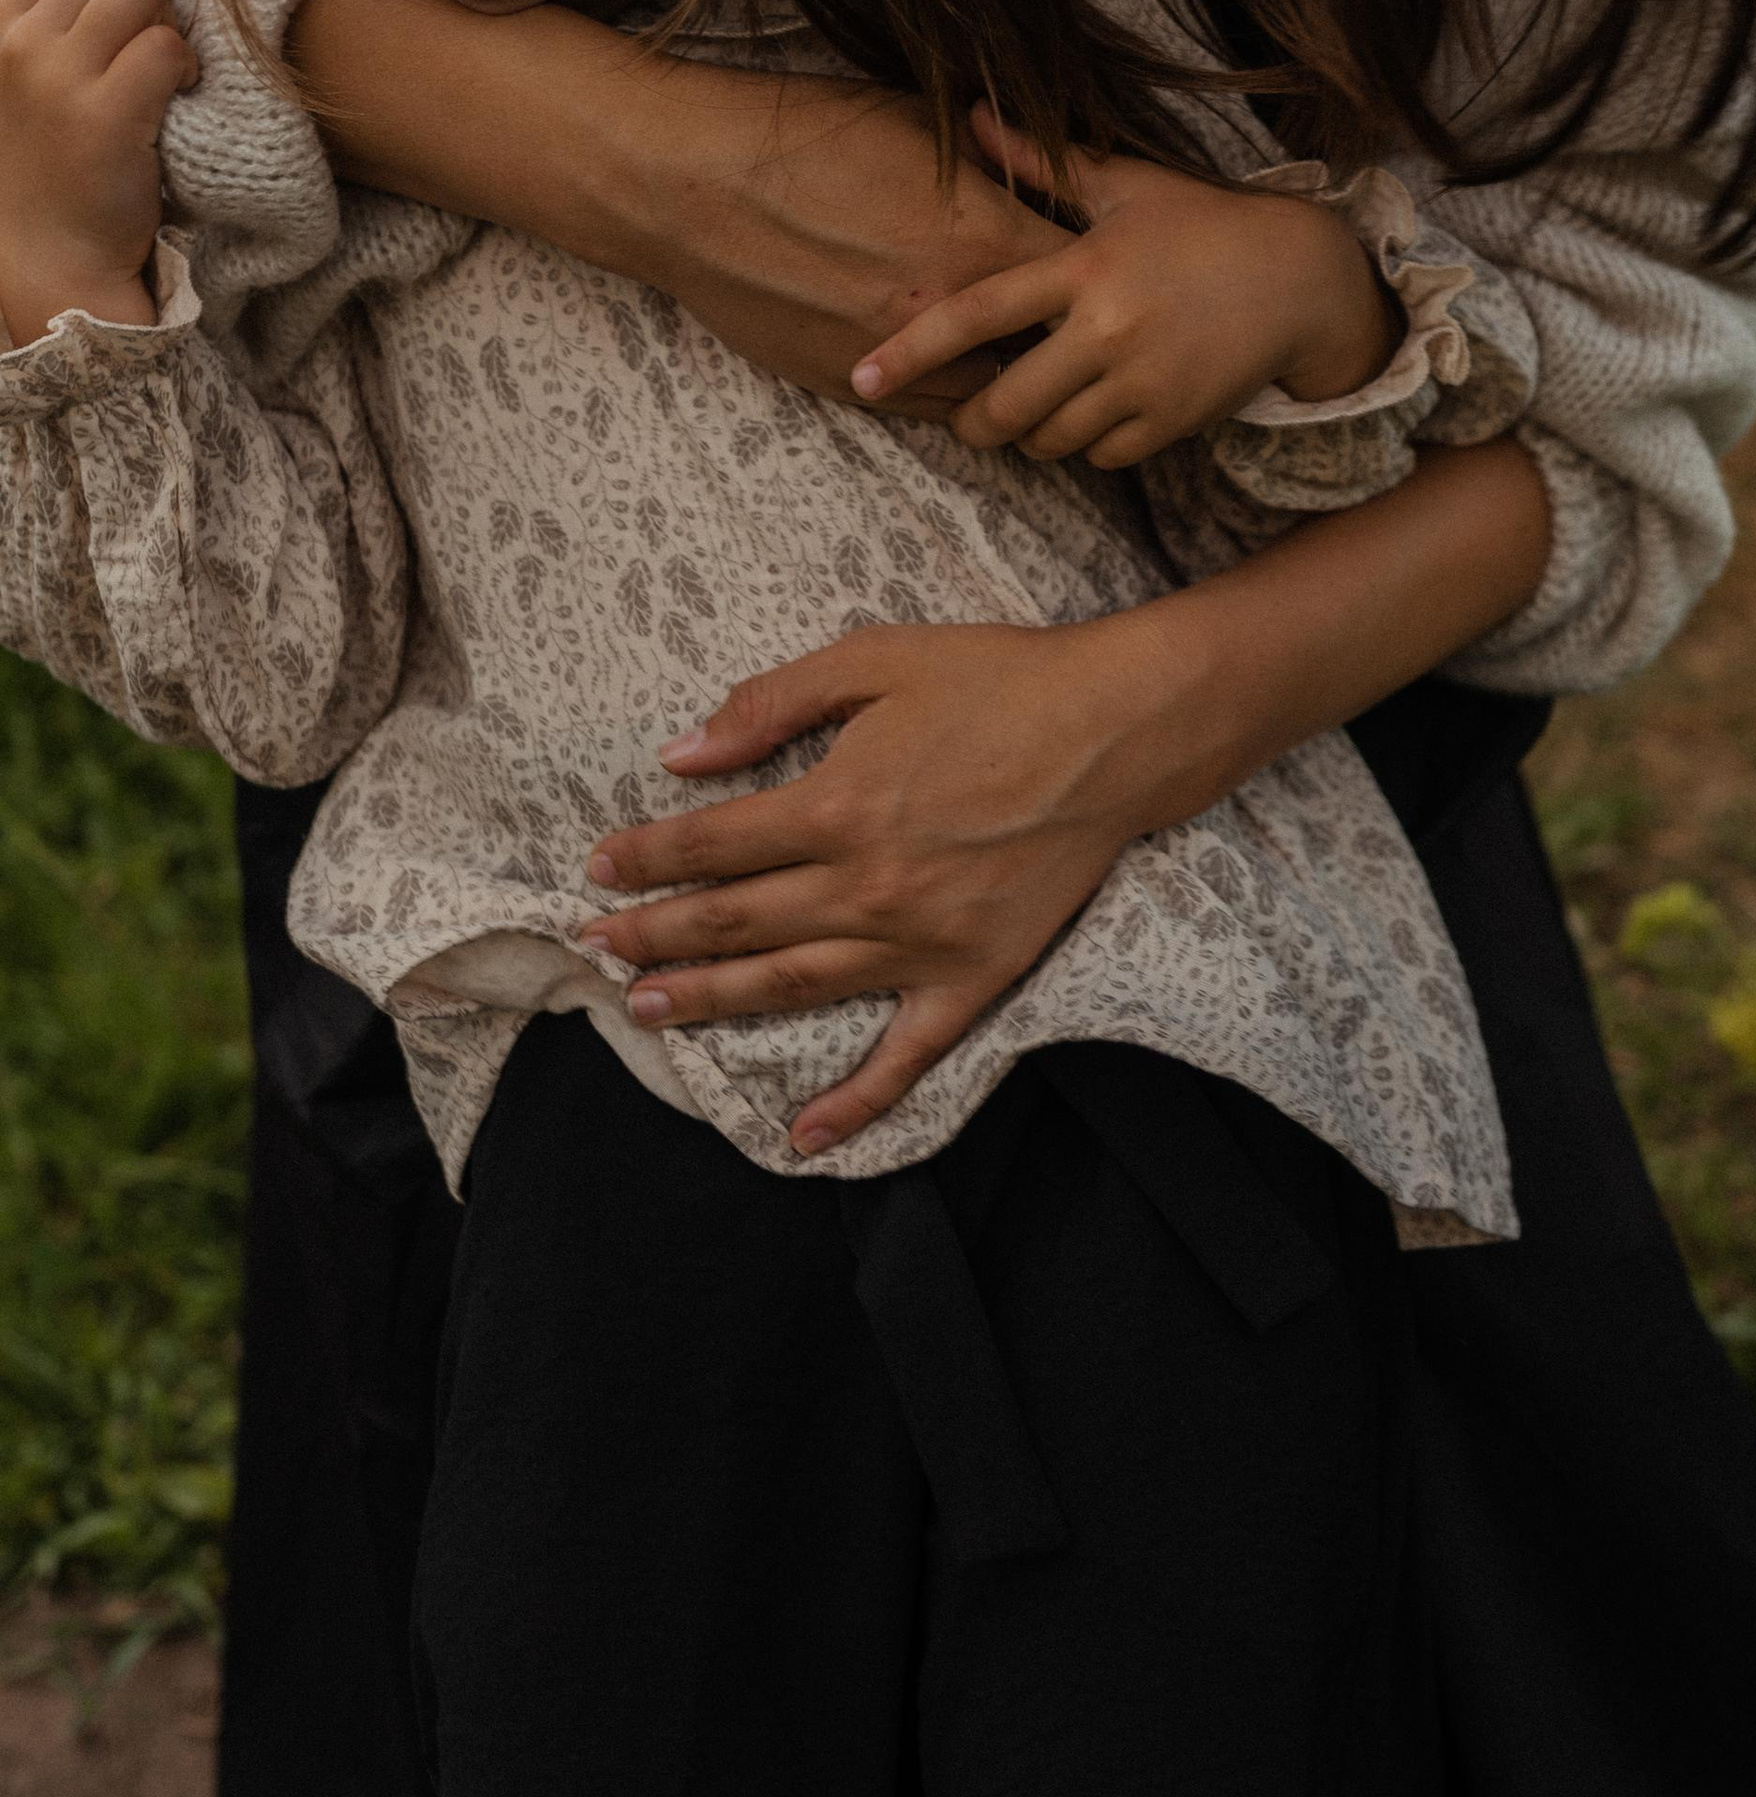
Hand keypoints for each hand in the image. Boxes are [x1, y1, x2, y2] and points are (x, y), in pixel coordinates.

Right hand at [0, 0, 197, 347]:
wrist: (50, 256)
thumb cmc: (53, 163)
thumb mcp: (31, 78)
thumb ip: (60, 18)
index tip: (127, 23)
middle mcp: (18, 45)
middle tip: (151, 52)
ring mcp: (57, 77)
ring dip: (170, 28)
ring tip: (164, 75)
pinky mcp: (103, 116)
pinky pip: (166, 46)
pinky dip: (185, 67)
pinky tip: (176, 97)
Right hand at [288, 0, 1070, 409]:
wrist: (685, 184)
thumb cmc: (800, 132)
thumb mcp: (914, 122)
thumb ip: (988, 159)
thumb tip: (1042, 165)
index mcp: (980, 237)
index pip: (1087, 279)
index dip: (1117, 281)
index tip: (1139, 279)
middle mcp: (949, 311)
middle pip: (1053, 354)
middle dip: (1083, 349)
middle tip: (1116, 346)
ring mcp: (897, 357)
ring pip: (993, 401)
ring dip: (1022, 389)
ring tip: (1055, 380)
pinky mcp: (848, 383)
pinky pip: (928, 411)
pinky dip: (958, 400)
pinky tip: (976, 386)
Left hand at [581, 619, 1163, 1147]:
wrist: (1120, 731)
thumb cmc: (1000, 682)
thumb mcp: (876, 658)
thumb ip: (771, 704)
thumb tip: (679, 755)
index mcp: (837, 806)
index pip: (711, 846)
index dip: (646, 858)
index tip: (600, 868)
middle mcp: (866, 887)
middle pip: (733, 923)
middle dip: (653, 935)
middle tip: (595, 947)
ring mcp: (918, 943)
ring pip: (789, 986)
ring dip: (710, 1002)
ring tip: (646, 1010)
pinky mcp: (972, 977)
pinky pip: (905, 1058)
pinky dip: (854, 1103)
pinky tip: (804, 1138)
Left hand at [847, 107, 1398, 467]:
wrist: (1302, 279)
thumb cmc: (1203, 225)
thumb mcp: (1126, 185)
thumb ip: (1041, 162)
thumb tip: (969, 112)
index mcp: (1084, 267)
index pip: (976, 315)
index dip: (910, 351)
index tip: (862, 379)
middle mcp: (1107, 330)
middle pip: (1004, 405)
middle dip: (975, 421)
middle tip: (969, 415)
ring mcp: (1142, 382)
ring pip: (1051, 440)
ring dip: (1033, 434)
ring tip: (1040, 406)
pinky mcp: (1173, 421)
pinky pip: (1101, 456)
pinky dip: (1087, 446)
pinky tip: (1098, 412)